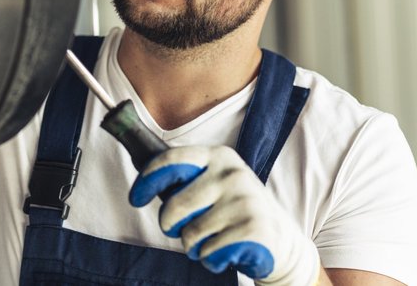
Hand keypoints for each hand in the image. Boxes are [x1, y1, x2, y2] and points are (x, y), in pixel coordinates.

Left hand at [129, 145, 319, 285]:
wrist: (281, 241)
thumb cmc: (234, 211)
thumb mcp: (214, 183)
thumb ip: (184, 180)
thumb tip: (143, 182)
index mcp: (218, 156)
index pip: (172, 160)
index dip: (148, 180)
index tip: (135, 198)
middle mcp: (231, 174)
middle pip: (174, 205)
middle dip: (171, 225)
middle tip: (186, 230)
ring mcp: (244, 201)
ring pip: (190, 234)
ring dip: (194, 246)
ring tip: (214, 239)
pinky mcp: (253, 230)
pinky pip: (209, 252)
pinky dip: (211, 259)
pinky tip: (226, 252)